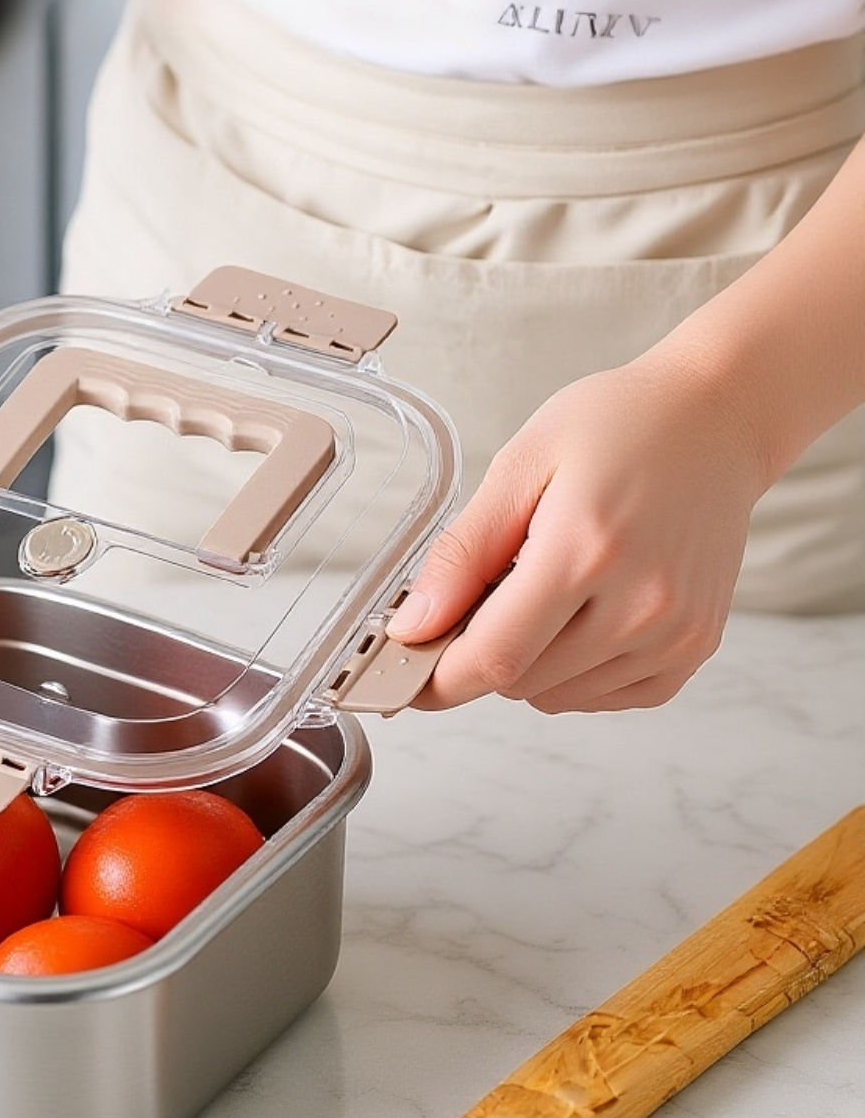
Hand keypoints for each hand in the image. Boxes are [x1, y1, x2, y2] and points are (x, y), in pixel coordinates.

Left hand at [386, 350, 767, 712]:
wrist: (715, 420)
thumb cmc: (618, 426)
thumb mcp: (519, 466)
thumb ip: (462, 553)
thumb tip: (414, 623)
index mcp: (586, 549)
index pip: (496, 657)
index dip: (437, 678)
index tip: (402, 673)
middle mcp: (641, 603)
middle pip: (521, 683)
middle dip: (478, 653)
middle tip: (480, 593)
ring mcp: (675, 632)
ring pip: (558, 696)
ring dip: (527, 663)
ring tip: (540, 586)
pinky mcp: (694, 647)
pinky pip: (605, 696)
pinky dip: (572, 671)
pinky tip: (577, 613)